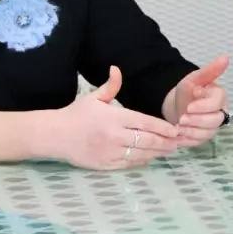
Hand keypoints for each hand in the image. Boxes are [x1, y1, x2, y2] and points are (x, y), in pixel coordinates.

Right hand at [56, 66, 178, 169]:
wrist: (54, 135)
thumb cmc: (76, 114)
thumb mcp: (93, 97)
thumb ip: (111, 85)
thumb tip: (117, 68)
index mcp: (114, 117)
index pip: (145, 122)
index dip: (163, 128)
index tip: (175, 130)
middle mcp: (114, 136)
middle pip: (147, 141)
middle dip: (165, 142)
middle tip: (178, 142)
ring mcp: (110, 152)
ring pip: (140, 155)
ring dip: (157, 153)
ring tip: (169, 151)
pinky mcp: (104, 165)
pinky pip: (128, 165)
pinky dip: (141, 161)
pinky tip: (150, 158)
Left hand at [166, 55, 229, 148]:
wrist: (177, 104)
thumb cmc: (188, 91)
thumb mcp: (195, 78)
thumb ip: (210, 70)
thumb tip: (226, 57)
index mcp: (219, 97)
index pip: (217, 103)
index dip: (203, 107)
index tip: (189, 107)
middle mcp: (220, 113)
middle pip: (214, 121)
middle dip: (197, 121)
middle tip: (181, 119)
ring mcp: (212, 127)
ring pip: (207, 133)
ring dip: (191, 132)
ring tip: (178, 127)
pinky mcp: (204, 137)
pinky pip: (199, 142)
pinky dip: (187, 140)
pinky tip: (178, 136)